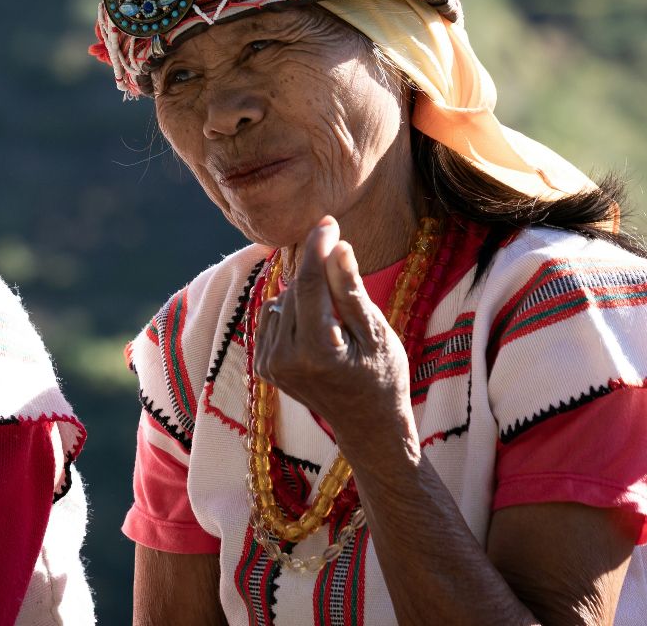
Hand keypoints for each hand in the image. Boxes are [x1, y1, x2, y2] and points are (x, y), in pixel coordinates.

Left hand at [252, 216, 416, 462]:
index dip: (318, 248)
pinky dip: (293, 313)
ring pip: (282, 301)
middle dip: (320, 279)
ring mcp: (269, 364)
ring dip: (307, 298)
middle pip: (296, 290)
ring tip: (336, 326)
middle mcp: (283, 358)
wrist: (367, 425)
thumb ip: (351, 290)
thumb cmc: (383, 377)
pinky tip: (316, 332)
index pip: (310, 283)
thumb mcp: (376, 332)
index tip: (329, 221)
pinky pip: (273, 317)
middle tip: (349, 299)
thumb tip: (337, 246)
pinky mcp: (264, 366)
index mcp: (316, 351)